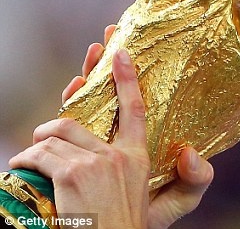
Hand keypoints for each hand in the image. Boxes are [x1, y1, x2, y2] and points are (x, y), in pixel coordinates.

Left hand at [10, 28, 212, 228]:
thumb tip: (193, 152)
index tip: (119, 53)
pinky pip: (40, 153)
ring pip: (55, 135)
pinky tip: (23, 164)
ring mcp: (94, 164)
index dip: (127, 79)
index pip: (135, 110)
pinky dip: (26, 158)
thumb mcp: (168, 208)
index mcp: (139, 158)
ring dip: (38, 144)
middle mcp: (118, 156)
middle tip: (65, 94)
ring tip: (36, 153)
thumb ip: (193, 181)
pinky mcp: (71, 175)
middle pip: (77, 120)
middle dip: (63, 108)